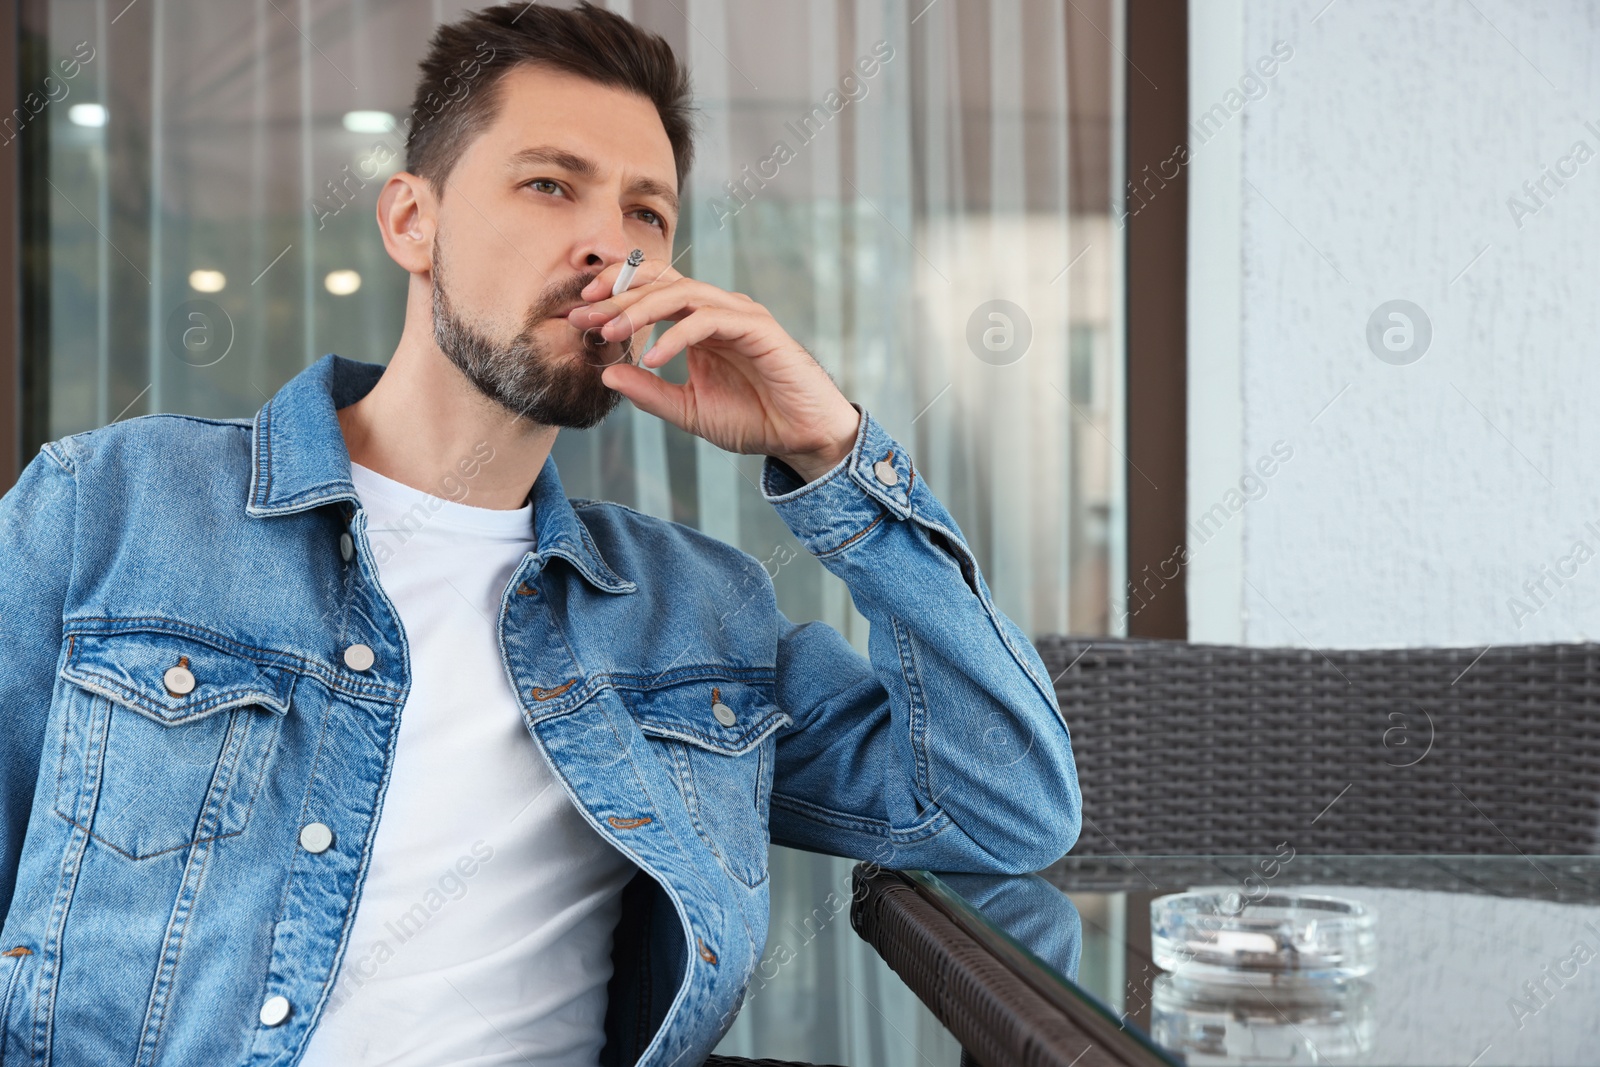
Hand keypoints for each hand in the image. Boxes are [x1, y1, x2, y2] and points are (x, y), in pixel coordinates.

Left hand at [568, 258, 860, 482]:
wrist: (801, 436)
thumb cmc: (753, 420)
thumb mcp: (688, 410)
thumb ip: (649, 393)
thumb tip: (606, 375)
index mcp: (699, 322)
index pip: (652, 290)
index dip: (614, 293)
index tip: (579, 313)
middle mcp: (718, 309)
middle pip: (661, 282)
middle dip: (616, 296)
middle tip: (581, 315)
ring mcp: (739, 315)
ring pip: (682, 293)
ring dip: (640, 310)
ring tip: (610, 332)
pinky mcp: (758, 328)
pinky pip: (709, 319)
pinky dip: (676, 335)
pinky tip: (653, 357)